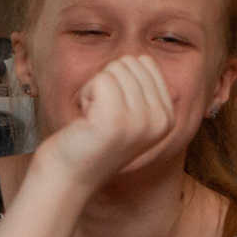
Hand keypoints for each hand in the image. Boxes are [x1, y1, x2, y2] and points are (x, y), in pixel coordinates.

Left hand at [37, 56, 178, 183]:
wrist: (68, 176)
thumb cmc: (92, 141)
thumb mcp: (130, 117)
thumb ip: (143, 91)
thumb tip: (142, 60)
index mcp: (168, 117)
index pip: (146, 63)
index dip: (120, 79)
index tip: (113, 109)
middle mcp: (161, 120)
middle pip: (130, 63)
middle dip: (107, 83)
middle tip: (100, 114)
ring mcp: (140, 121)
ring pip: (114, 70)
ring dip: (94, 90)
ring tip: (93, 118)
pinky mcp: (115, 120)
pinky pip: (99, 80)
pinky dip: (85, 95)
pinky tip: (85, 120)